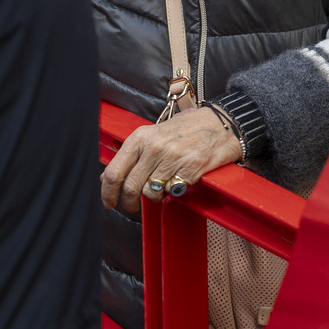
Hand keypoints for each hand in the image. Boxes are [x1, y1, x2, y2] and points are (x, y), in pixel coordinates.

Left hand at [101, 106, 242, 214]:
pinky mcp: (190, 169)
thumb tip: (106, 178)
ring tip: (160, 188)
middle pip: (130, 187)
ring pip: (151, 193)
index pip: (114, 172)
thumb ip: (132, 155)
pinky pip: (172, 192)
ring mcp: (173, 158)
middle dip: (128, 202)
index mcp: (141, 137)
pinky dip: (173, 192)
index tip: (108, 202)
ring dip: (154, 197)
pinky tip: (177, 181)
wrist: (222, 122)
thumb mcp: (154, 134)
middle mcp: (155, 147)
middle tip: (131, 206)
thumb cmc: (187, 128)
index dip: (108, 193)